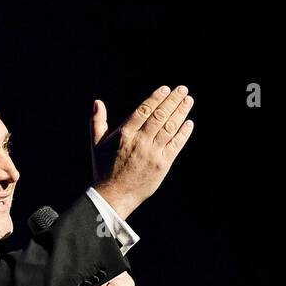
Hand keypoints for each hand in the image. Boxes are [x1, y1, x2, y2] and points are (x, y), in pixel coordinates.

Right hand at [90, 85, 194, 217]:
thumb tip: (97, 102)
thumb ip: (97, 122)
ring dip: (180, 112)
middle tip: (182, 89)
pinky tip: (189, 124)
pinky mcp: (162, 164)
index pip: (144, 110)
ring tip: (188, 100)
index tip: (166, 89)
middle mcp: (140, 141)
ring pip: (169, 128)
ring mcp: (152, 153)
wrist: (114, 195)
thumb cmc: (104, 169)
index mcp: (124, 134)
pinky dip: (183, 134)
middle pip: (160, 116)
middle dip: (172, 101)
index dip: (156, 98)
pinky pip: (175, 145)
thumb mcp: (96, 144)